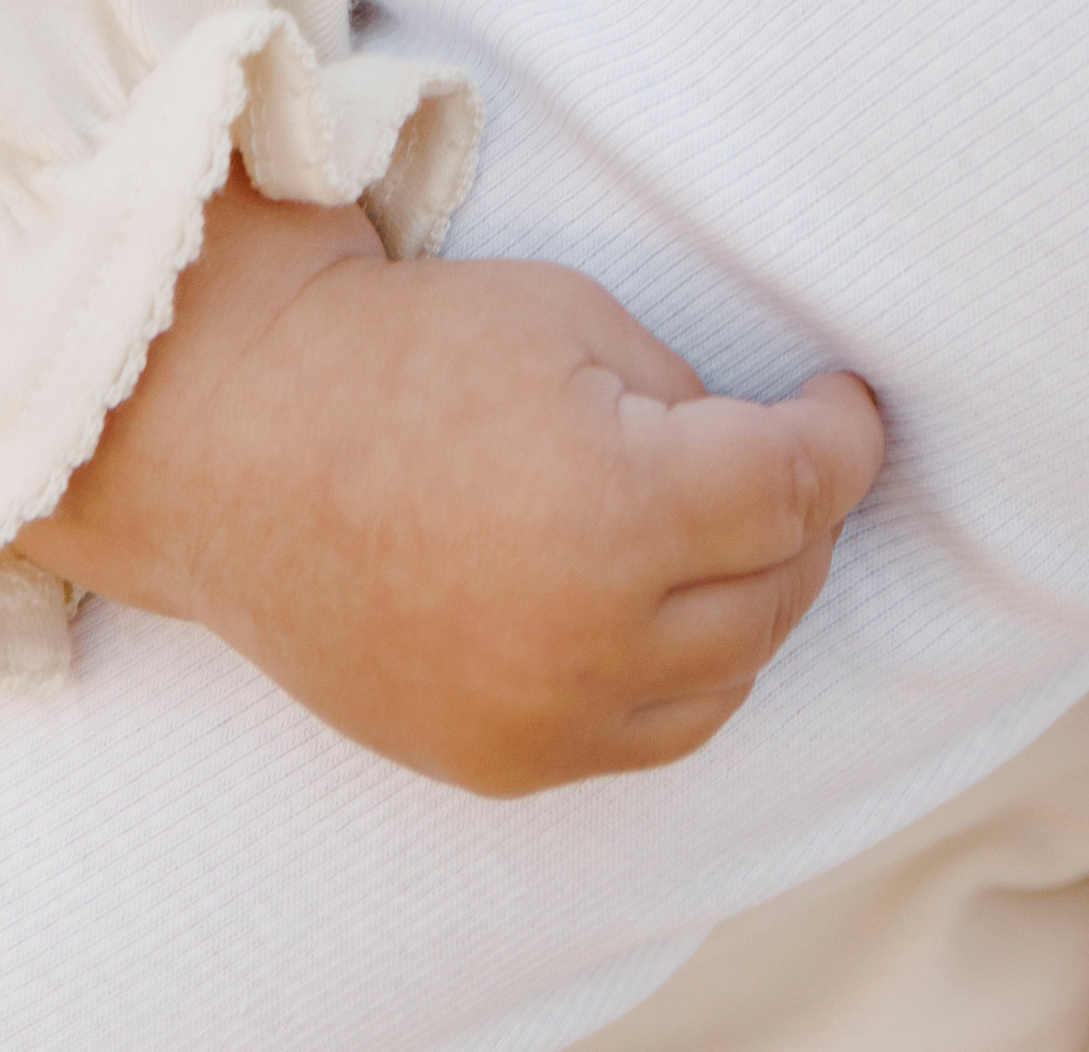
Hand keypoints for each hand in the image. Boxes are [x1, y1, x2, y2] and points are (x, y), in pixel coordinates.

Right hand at [17, 174, 882, 796]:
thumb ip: (697, 406)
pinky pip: (646, 734)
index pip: (799, 489)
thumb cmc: (408, 356)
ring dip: (755, 600)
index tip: (846, 401)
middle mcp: (584, 638)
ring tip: (737, 525)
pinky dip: (683, 672)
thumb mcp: (581, 325)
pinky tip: (669, 603)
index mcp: (615, 510)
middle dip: (806, 514)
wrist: (242, 446)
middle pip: (777, 589)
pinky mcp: (497, 763)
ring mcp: (537, 718)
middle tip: (795, 451)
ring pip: (727, 679)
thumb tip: (779, 461)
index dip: (846, 436)